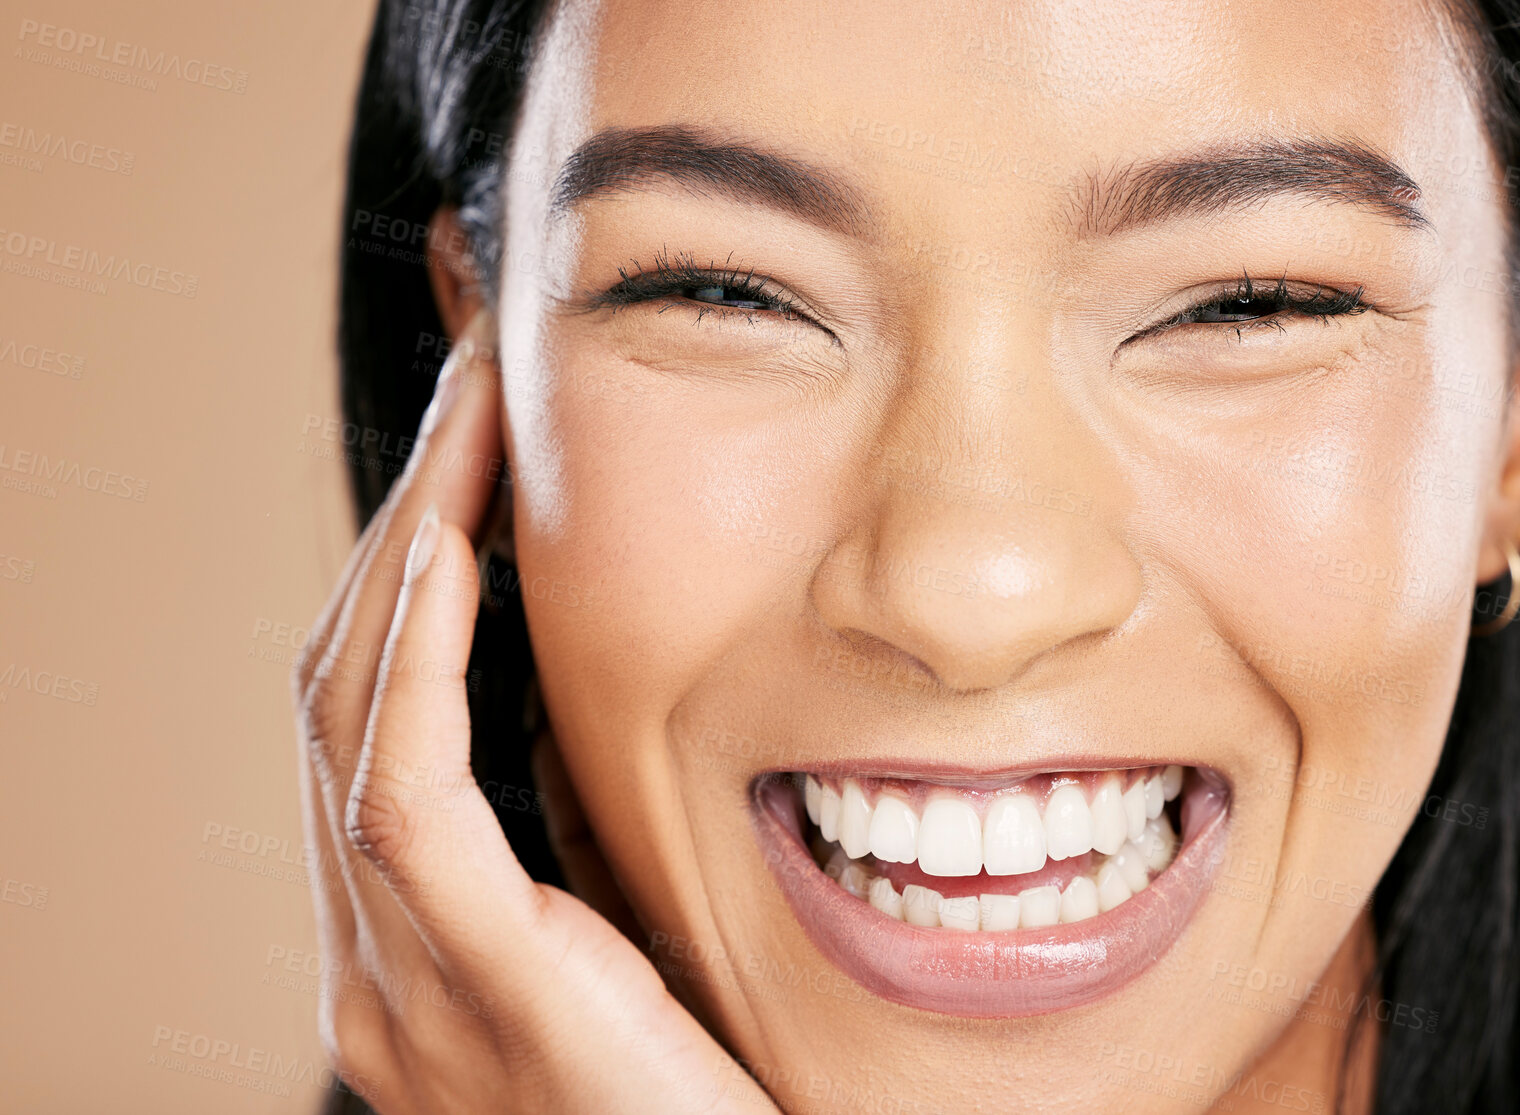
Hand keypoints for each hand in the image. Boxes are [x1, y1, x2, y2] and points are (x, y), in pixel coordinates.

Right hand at [291, 311, 776, 1113]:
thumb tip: (570, 699)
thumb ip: (574, 845)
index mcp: (414, 955)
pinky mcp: (478, 998)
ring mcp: (405, 991)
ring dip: (405, 551)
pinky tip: (447, 551)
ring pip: (352, 721)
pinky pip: (409, 801)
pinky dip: (415, 662)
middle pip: (340, 695)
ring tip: (466, 425)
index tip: (471, 449)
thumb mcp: (625, 946)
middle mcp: (378, 969)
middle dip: (398, 525)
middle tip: (469, 393)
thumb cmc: (710, 1105)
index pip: (368, 719)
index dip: (401, 573)